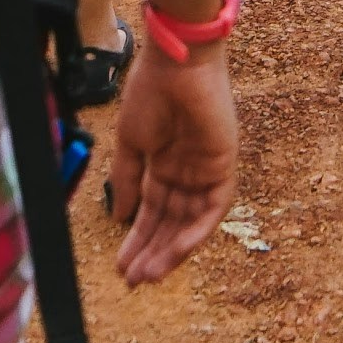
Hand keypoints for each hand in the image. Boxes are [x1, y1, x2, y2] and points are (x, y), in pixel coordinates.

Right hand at [102, 50, 240, 283]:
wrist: (175, 63)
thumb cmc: (149, 93)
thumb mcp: (130, 143)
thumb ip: (126, 180)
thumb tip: (119, 216)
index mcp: (162, 164)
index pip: (151, 211)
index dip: (137, 239)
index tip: (121, 265)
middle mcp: (186, 172)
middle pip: (170, 223)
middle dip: (151, 252)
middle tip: (133, 280)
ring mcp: (205, 170)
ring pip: (189, 223)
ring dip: (170, 250)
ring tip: (148, 275)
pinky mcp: (223, 166)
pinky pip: (212, 209)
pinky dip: (195, 233)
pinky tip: (174, 253)